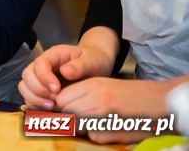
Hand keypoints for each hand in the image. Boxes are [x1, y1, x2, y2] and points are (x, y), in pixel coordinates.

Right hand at [19, 43, 112, 109]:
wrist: (95, 67)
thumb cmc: (93, 61)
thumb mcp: (91, 61)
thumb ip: (79, 65)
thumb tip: (65, 72)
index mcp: (53, 55)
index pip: (39, 64)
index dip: (44, 77)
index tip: (57, 90)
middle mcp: (42, 65)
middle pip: (27, 75)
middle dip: (38, 90)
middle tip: (54, 100)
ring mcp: (39, 78)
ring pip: (24, 87)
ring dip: (34, 99)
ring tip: (51, 106)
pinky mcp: (41, 90)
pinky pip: (29, 98)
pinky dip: (35, 105)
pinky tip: (49, 111)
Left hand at [57, 78, 172, 144]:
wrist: (160, 102)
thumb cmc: (131, 94)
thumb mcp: (105, 85)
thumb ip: (83, 93)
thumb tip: (60, 105)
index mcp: (93, 85)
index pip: (61, 98)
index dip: (62, 106)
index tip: (67, 110)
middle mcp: (97, 98)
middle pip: (66, 113)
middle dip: (69, 118)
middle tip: (80, 119)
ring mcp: (105, 115)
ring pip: (77, 125)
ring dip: (81, 128)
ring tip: (95, 123)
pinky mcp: (114, 131)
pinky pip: (93, 137)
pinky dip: (97, 136)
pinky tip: (108, 129)